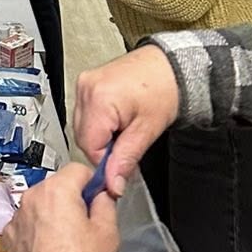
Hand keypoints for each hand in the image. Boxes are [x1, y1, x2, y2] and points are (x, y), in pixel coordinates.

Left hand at [6, 164, 119, 251]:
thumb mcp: (108, 231)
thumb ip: (106, 202)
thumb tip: (101, 194)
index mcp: (57, 191)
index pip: (78, 169)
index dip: (92, 182)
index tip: (97, 194)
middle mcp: (32, 199)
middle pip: (57, 185)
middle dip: (72, 198)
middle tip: (85, 222)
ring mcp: (17, 217)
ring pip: (41, 204)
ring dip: (53, 213)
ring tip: (68, 240)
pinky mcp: (9, 235)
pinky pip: (27, 222)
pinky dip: (38, 229)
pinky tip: (51, 248)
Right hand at [72, 46, 180, 195]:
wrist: (170, 66)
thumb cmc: (164, 89)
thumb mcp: (148, 130)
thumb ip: (127, 159)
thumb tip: (113, 184)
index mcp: (99, 99)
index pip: (89, 147)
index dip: (106, 161)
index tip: (120, 166)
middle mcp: (86, 89)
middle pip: (83, 138)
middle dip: (103, 148)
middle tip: (127, 143)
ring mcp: (84, 84)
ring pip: (81, 127)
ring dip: (100, 136)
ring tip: (124, 127)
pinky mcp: (86, 83)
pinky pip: (84, 114)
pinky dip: (98, 123)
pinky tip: (116, 119)